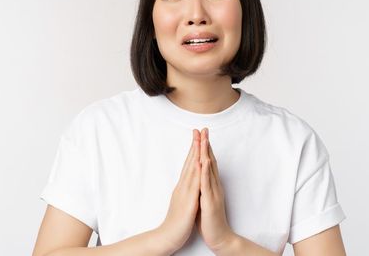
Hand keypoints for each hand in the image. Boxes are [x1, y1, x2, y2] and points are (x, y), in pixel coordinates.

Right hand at [156, 129, 201, 253]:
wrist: (168, 237)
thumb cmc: (176, 222)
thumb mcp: (182, 202)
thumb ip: (185, 191)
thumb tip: (188, 183)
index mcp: (183, 187)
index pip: (189, 165)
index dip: (194, 150)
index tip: (198, 137)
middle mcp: (183, 187)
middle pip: (190, 163)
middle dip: (195, 146)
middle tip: (198, 130)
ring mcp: (185, 194)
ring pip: (192, 170)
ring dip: (196, 154)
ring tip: (200, 140)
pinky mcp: (188, 203)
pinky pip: (194, 186)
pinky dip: (198, 173)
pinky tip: (201, 163)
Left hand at [197, 127, 237, 252]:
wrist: (219, 237)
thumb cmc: (210, 220)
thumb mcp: (204, 200)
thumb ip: (203, 188)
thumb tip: (198, 177)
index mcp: (211, 185)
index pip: (208, 163)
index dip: (204, 148)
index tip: (200, 135)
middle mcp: (214, 186)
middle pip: (210, 161)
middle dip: (206, 145)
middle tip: (203, 129)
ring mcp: (213, 193)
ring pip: (209, 170)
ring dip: (206, 154)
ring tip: (203, 140)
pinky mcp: (210, 201)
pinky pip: (206, 185)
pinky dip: (204, 172)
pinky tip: (203, 162)